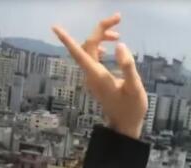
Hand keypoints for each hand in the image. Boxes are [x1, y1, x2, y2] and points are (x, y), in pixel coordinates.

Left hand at [52, 13, 147, 139]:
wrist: (125, 125)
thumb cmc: (131, 108)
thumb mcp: (134, 87)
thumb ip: (127, 66)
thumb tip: (119, 45)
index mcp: (97, 76)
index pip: (80, 53)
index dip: (67, 39)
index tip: (55, 27)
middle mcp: (91, 76)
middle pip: (87, 45)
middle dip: (100, 29)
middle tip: (118, 18)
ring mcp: (92, 78)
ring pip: (89, 51)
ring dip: (101, 38)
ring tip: (117, 34)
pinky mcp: (96, 80)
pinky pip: (92, 58)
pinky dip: (100, 47)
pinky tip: (109, 48)